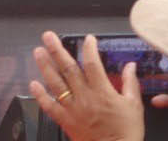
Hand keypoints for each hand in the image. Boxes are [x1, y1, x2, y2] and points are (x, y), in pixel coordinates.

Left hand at [29, 31, 143, 140]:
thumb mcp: (134, 105)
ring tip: (38, 52)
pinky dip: (40, 95)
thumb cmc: (127, 131)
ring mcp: (72, 108)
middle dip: (57, 50)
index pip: (92, 64)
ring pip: (55, 83)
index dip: (88, 49)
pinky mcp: (65, 120)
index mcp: (102, 91)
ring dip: (45, 66)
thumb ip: (131, 83)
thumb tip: (130, 66)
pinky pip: (49, 106)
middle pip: (68, 69)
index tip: (87, 39)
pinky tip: (33, 83)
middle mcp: (85, 97)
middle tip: (48, 36)